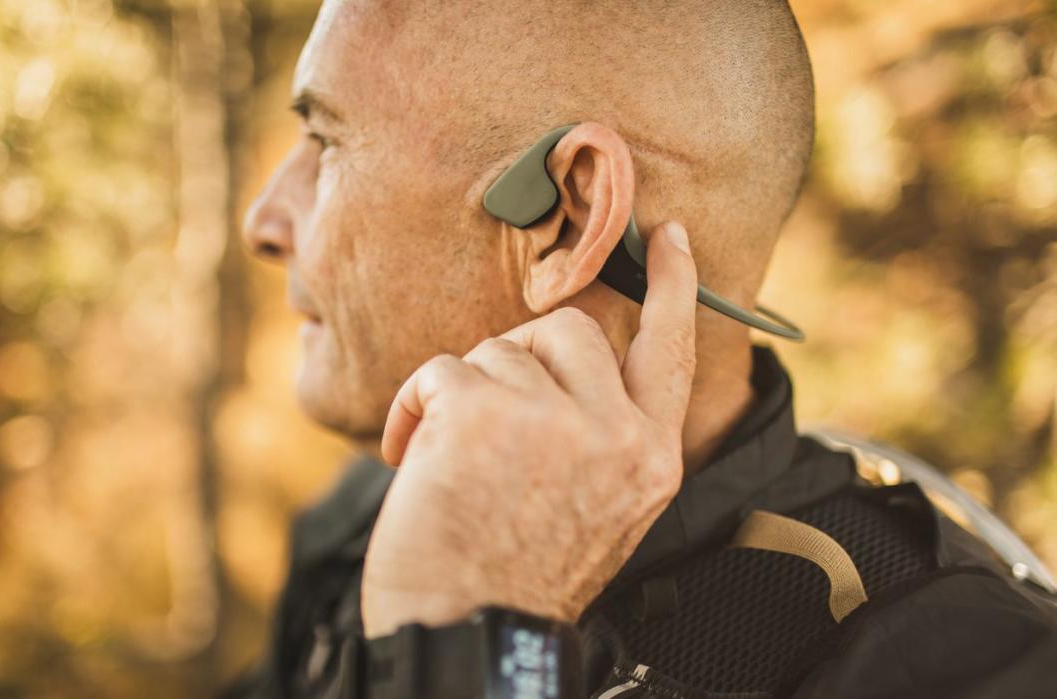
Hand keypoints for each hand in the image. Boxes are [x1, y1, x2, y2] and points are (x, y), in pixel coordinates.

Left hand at [361, 221, 698, 637]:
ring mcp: (552, 420)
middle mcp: (615, 434)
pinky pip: (441, 369)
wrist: (463, 637)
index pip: (672, 352)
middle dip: (518, 358)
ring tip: (447, 463)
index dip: (673, 288)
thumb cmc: (513, 579)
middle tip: (487, 417)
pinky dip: (414, 407)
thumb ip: (599, 436)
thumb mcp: (595, 511)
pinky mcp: (483, 412)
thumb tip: (564, 362)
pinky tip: (408, 457)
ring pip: (497, 350)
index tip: (671, 236)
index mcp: (650, 459)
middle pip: (569, 330)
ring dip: (461, 396)